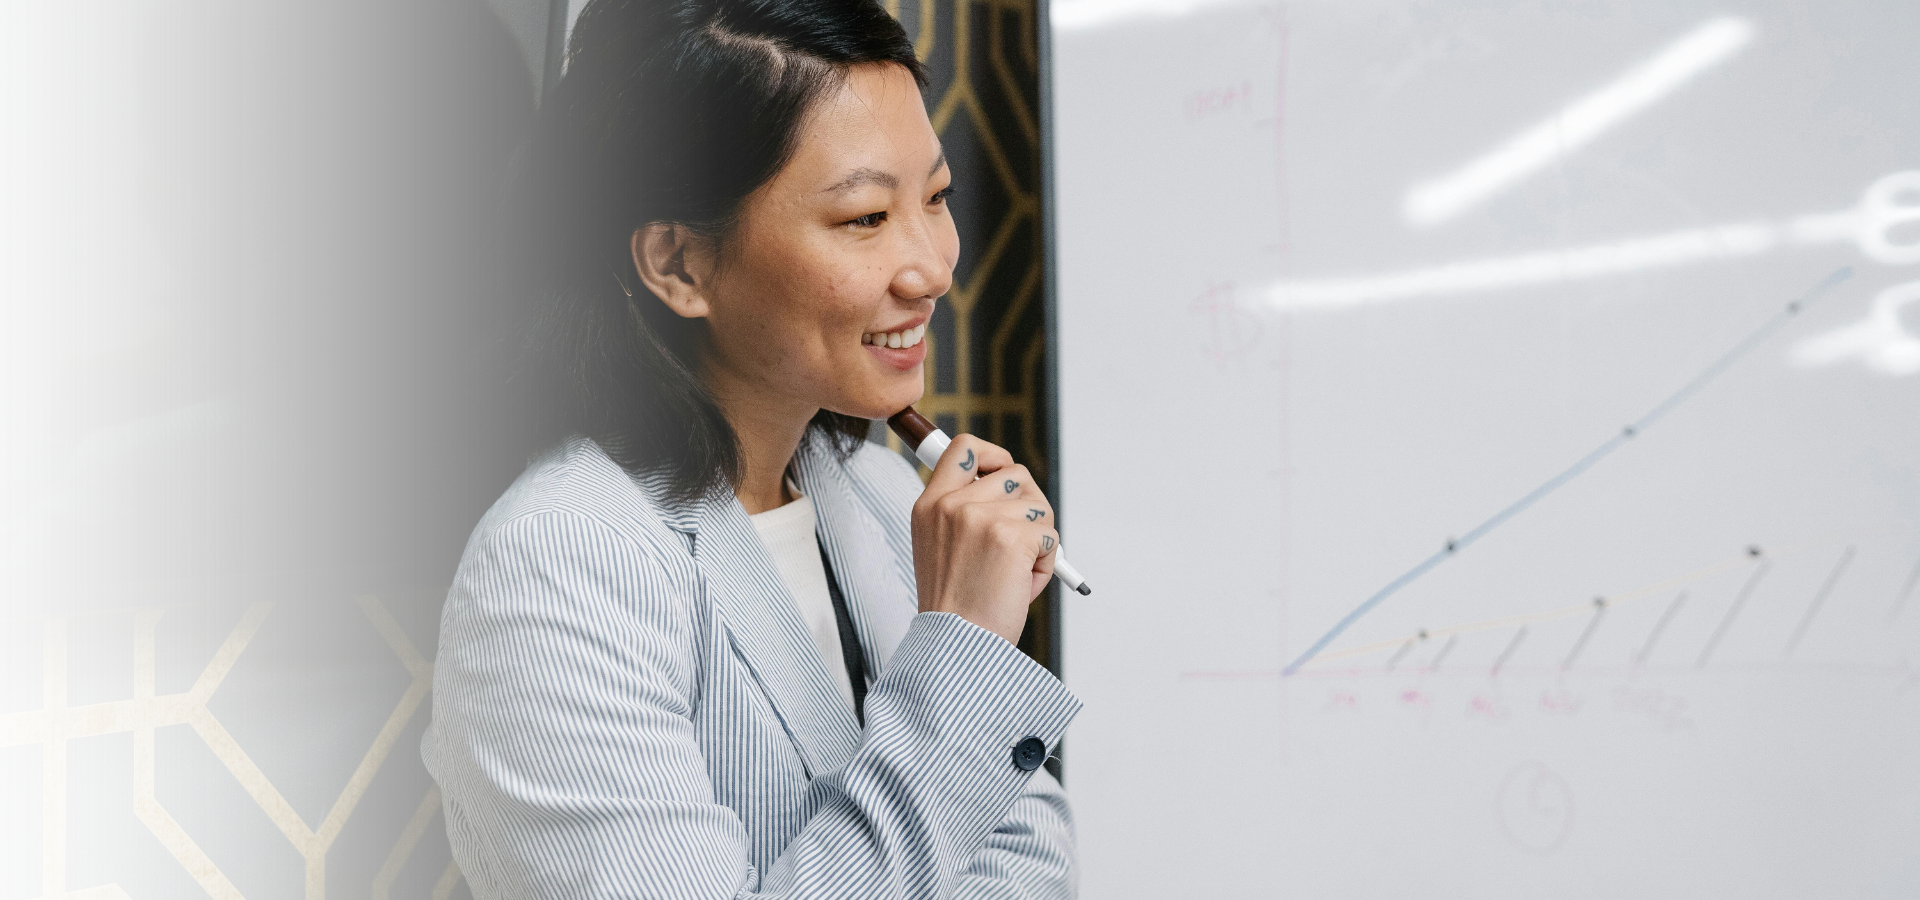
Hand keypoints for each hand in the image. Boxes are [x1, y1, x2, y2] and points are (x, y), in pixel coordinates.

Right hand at [911, 435, 1058, 643]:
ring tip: (1015, 572)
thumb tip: (1015, 489)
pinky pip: (1050, 536)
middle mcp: (952, 504)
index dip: (993, 454)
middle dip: (1030, 506)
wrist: (956, 645)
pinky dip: (1046, 563)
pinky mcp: (1011, 536)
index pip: (964, 447)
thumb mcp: (939, 547)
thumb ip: (965, 513)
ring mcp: (980, 517)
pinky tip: (1020, 585)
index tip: (1002, 470)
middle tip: (1023, 541)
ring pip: (1038, 506)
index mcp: (930, 504)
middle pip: (1016, 474)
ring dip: (1039, 539)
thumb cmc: (956, 606)